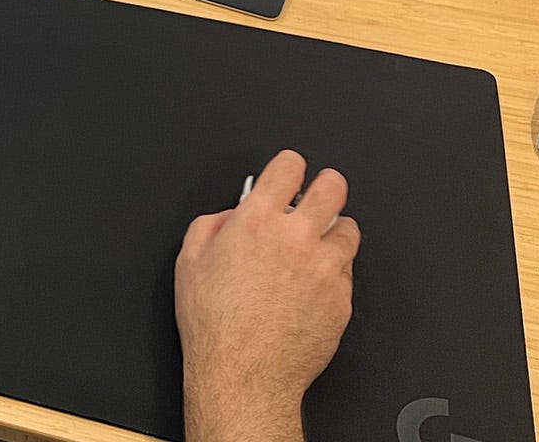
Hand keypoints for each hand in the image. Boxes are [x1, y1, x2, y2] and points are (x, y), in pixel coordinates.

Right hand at [175, 150, 359, 441]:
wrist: (244, 373)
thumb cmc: (214, 323)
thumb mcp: (189, 261)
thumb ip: (211, 225)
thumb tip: (232, 216)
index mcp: (256, 222)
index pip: (287, 168)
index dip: (289, 165)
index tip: (290, 171)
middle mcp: (297, 239)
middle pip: (333, 187)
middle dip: (327, 184)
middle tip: (320, 192)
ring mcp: (325, 269)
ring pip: (349, 229)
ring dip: (334, 230)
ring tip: (318, 245)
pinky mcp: (342, 298)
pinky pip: (348, 271)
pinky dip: (335, 271)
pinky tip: (313, 285)